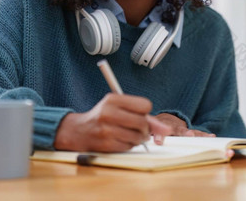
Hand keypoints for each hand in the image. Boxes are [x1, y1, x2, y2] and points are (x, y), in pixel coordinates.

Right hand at [54, 93, 170, 152]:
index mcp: (113, 99)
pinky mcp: (107, 144)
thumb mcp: (118, 107)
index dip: (146, 112)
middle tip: (138, 127)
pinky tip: (121, 140)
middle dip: (144, 127)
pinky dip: (130, 145)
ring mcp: (107, 129)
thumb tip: (166, 129)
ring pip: (138, 136)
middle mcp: (109, 113)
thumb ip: (143, 115)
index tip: (140, 114)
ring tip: (129, 133)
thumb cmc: (103, 116)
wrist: (79, 131)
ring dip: (138, 138)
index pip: (145, 105)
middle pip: (143, 122)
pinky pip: (130, 147)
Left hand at [152, 113, 215, 143]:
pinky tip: (212, 136)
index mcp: (160, 125)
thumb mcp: (150, 129)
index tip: (158, 141)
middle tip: (189, 135)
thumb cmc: (156, 126)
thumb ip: (150, 134)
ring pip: (187, 130)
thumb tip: (147, 142)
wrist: (165, 119)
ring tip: (199, 136)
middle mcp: (172, 125)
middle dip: (182, 132)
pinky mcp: (188, 131)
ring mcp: (181, 127)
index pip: (159, 130)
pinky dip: (203, 135)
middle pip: (176, 128)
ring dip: (194, 133)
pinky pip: (196, 133)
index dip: (159, 135)